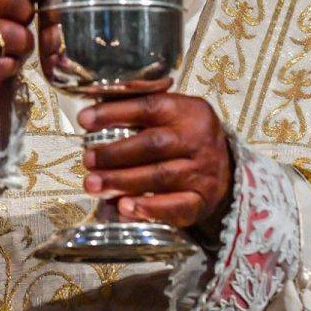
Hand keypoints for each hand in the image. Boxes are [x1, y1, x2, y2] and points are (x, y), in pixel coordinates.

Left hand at [78, 93, 233, 234]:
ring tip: (93, 184)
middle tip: (87, 160)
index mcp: (186, 111)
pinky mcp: (202, 201)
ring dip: (123, 181)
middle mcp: (198, 139)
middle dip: (115, 153)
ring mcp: (202, 172)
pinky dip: (149, 208)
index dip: (114, 113)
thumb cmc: (184, 134)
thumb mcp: (171, 110)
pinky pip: (176, 207)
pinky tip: (124, 207)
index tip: (84, 120)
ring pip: (161, 176)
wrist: (225, 167)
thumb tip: (94, 104)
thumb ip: (138, 102)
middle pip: (153, 144)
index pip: (148, 107)